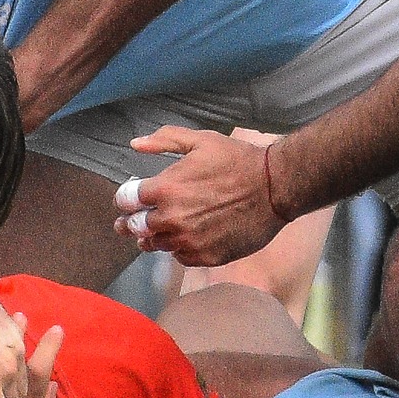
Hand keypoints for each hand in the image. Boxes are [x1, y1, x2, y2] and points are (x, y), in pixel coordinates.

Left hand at [115, 125, 282, 265]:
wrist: (274, 188)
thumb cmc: (237, 161)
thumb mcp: (200, 141)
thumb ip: (164, 140)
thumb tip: (135, 144)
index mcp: (164, 189)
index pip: (125, 200)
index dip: (124, 198)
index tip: (128, 198)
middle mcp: (171, 219)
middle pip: (134, 227)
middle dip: (131, 221)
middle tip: (132, 220)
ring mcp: (187, 241)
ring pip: (155, 245)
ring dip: (153, 236)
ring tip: (158, 229)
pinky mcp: (205, 257)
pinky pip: (179, 257)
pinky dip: (179, 248)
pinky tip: (186, 237)